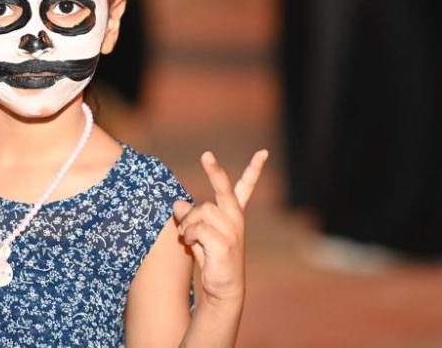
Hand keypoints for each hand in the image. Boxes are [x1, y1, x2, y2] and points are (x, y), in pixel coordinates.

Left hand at [173, 150, 267, 306]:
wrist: (222, 287)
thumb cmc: (210, 256)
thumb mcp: (197, 232)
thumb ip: (189, 216)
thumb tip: (177, 203)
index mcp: (233, 213)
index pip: (245, 187)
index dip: (254, 169)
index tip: (264, 152)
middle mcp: (236, 219)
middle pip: (224, 189)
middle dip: (215, 171)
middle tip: (206, 155)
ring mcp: (233, 232)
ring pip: (202, 211)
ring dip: (188, 223)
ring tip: (187, 235)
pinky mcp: (225, 245)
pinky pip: (198, 229)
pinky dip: (188, 234)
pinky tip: (189, 242)